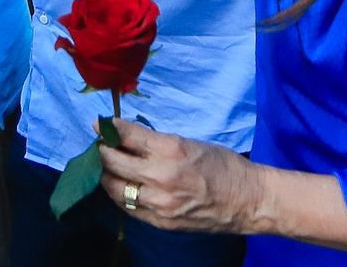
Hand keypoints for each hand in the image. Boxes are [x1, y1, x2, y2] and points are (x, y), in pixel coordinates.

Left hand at [96, 119, 263, 233]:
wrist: (247, 201)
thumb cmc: (222, 166)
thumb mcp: (189, 143)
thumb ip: (156, 143)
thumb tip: (128, 138)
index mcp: (170, 150)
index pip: (126, 135)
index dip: (108, 128)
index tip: (99, 124)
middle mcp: (160, 176)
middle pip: (112, 162)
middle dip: (101, 151)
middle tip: (100, 145)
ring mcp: (159, 203)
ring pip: (114, 188)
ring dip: (106, 175)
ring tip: (106, 166)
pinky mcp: (160, 222)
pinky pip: (128, 207)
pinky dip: (120, 195)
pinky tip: (121, 186)